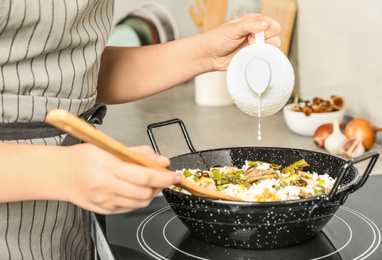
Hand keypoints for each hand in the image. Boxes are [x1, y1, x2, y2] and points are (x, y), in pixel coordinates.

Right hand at [59, 144, 178, 213]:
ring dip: (151, 194)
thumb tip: (161, 160)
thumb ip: (138, 153)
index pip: (144, 175)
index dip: (163, 177)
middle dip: (160, 186)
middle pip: (144, 192)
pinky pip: (128, 208)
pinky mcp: (103, 210)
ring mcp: (104, 201)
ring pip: (139, 203)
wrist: (59, 174)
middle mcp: (105, 186)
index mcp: (107, 166)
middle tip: (164, 178)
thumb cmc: (82, 157)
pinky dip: (138, 200)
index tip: (173, 175)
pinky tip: (135, 190)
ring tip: (150, 183)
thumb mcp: (110, 147)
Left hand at [199, 13, 280, 70]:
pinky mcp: (252, 58)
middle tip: (250, 44)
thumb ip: (249, 25)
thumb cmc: (217, 39)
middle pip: (275, 39)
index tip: (254, 35)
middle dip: (265, 43)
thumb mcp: (232, 29)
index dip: (267, 31)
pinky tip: (250, 59)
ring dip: (262, 53)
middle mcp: (256, 34)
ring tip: (249, 52)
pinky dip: (260, 61)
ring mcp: (255, 46)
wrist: (208, 56)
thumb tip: (265, 23)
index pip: (273, 25)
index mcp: (254, 22)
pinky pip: (263, 60)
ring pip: (271, 51)